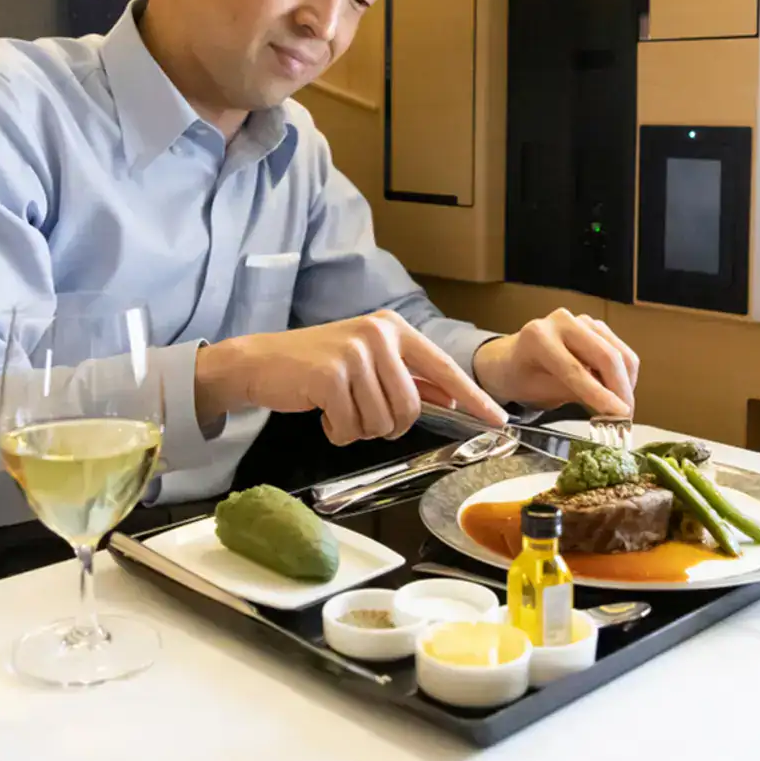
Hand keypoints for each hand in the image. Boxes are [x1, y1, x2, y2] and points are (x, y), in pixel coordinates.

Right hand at [193, 310, 507, 445]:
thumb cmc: (316, 367)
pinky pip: (351, 428)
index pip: (444, 368)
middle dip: (387, 425)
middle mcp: (378, 334)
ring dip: (359, 429)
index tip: (498, 420)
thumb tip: (451, 399)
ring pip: (382, 422)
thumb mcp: (367, 362)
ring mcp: (354, 353)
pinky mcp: (330, 375)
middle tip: (360, 415)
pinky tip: (322, 413)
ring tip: (338, 409)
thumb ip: (408, 378)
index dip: (472, 398)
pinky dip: (337, 432)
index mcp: (393, 328)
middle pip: (410, 408)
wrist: (261, 362)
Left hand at [471, 308, 638, 416]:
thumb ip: (574, 394)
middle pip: (605, 356)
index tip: (620, 414)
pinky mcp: (595, 326)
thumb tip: (612, 408)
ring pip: (619, 352)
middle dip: (621, 390)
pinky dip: (623, 374)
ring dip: (626, 383)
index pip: (576, 369)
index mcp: (539, 337)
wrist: (511, 360)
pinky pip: (620, 350)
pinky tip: (616, 392)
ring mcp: (581, 320)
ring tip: (622, 409)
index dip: (600, 394)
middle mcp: (562, 321)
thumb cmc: (521, 378)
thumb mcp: (540, 392)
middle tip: (627, 419)